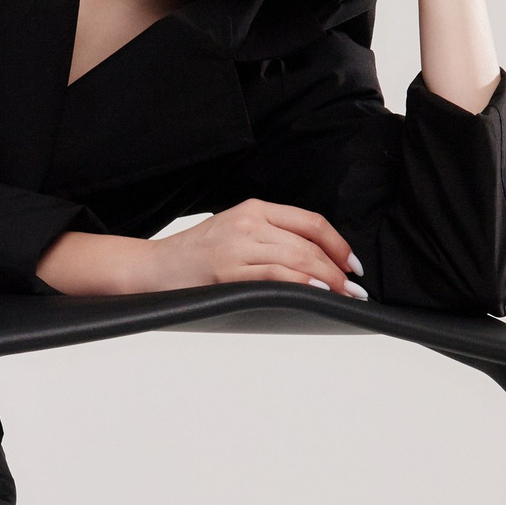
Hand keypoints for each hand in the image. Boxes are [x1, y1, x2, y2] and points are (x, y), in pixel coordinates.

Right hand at [36, 202, 365, 298]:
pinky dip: (301, 283)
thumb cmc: (194, 258)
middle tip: (354, 288)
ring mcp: (237, 244)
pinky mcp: (227, 269)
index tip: (353, 264)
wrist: (151, 269)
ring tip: (343, 295)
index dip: (338, 243)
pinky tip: (318, 292)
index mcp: (253, 209)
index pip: (309, 221)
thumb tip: (314, 263)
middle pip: (308, 241)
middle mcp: (248, 222)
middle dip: (338, 267)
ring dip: (327, 279)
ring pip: (296, 257)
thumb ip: (269, 239)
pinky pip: (274, 274)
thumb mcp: (234, 234)